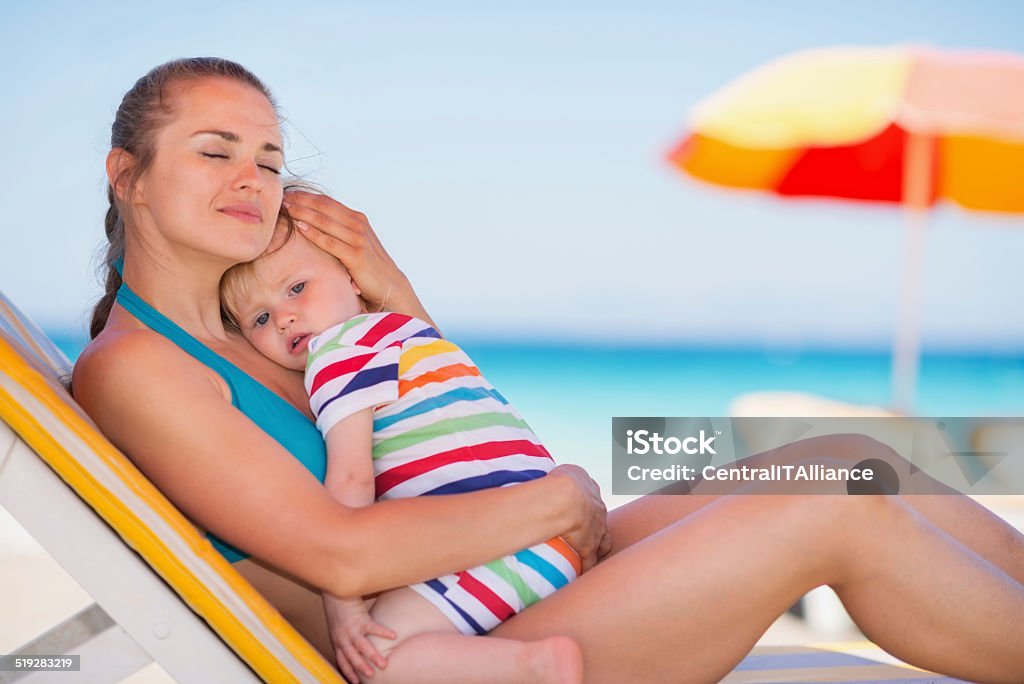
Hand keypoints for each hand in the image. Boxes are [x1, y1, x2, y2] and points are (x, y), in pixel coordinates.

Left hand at [282, 191, 406, 311]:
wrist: (390, 285)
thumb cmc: (369, 266)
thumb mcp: (357, 243)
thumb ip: (341, 232)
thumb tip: (317, 225)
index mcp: (357, 219)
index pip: (327, 202)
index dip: (306, 196)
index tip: (288, 194)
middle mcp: (358, 224)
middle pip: (324, 206)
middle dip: (301, 200)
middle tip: (280, 196)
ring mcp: (358, 239)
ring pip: (324, 221)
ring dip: (302, 212)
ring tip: (285, 208)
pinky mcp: (356, 255)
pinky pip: (330, 241)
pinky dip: (313, 232)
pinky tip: (299, 226)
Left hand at [323, 593, 396, 680]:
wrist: (334, 591)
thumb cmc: (337, 607)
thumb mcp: (337, 626)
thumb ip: (344, 636)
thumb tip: (353, 644)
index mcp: (337, 641)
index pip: (342, 661)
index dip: (349, 672)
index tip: (357, 682)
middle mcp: (343, 638)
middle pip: (353, 657)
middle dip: (362, 668)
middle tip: (372, 675)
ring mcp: (351, 629)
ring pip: (362, 646)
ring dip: (373, 656)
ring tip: (383, 664)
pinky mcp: (360, 619)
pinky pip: (373, 628)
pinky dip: (383, 633)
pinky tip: (393, 636)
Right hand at [548, 464, 608, 571]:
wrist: (565, 498)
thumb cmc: (560, 481)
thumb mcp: (564, 470)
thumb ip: (564, 475)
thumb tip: (552, 476)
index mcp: (591, 489)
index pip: (593, 500)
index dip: (587, 507)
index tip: (580, 512)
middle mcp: (598, 509)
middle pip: (601, 521)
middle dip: (596, 528)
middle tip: (588, 534)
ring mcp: (596, 529)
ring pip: (603, 543)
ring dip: (598, 550)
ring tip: (589, 556)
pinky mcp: (589, 547)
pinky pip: (589, 562)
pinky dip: (586, 568)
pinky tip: (581, 574)